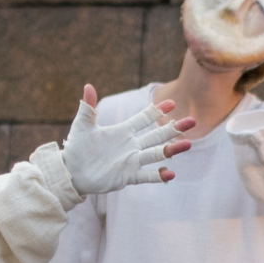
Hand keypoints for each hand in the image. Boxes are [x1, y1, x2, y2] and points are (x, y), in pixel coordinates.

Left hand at [62, 84, 193, 194]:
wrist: (72, 172)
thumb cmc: (77, 149)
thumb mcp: (82, 126)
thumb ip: (88, 108)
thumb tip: (88, 86)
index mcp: (122, 131)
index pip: (143, 119)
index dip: (156, 111)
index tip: (172, 104)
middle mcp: (131, 145)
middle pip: (157, 135)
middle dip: (174, 128)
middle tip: (192, 120)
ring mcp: (131, 161)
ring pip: (156, 154)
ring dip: (172, 149)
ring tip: (188, 144)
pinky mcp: (128, 177)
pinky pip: (147, 176)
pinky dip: (158, 176)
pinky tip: (171, 174)